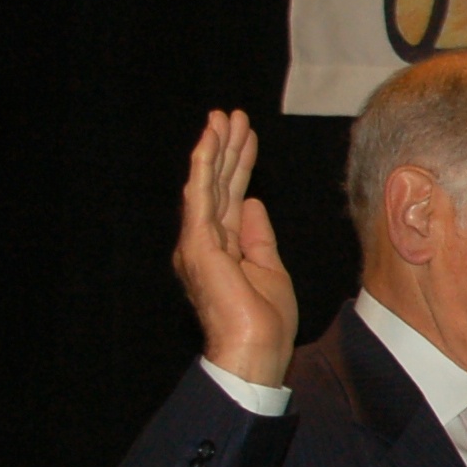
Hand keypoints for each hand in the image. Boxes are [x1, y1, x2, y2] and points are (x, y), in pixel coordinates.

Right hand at [174, 111, 296, 388]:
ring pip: (208, 184)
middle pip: (218, 185)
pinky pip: (201, 198)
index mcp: (221, 248)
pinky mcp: (198, 246)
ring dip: (215, 149)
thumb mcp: (268, 268)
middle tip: (232, 115)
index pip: (230, 196)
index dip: (238, 165)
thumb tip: (250, 202)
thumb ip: (257, 235)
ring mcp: (198, 243)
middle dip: (226, 148)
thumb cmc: (264, 321)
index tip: (245, 136)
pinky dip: (205, 169)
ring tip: (223, 118)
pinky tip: (208, 144)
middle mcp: (204, 242)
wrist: (255, 351)